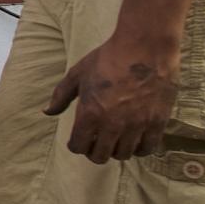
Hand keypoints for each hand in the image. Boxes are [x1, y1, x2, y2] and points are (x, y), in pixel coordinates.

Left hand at [45, 33, 180, 163]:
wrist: (145, 47)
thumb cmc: (108, 58)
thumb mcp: (77, 74)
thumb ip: (61, 96)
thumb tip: (47, 112)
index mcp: (90, 113)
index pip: (79, 146)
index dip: (76, 145)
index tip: (79, 139)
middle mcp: (113, 124)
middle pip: (100, 156)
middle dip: (94, 151)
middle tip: (96, 142)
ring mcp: (137, 125)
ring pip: (123, 155)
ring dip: (116, 150)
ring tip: (115, 140)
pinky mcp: (157, 122)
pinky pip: (147, 148)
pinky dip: (139, 148)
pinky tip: (135, 139)